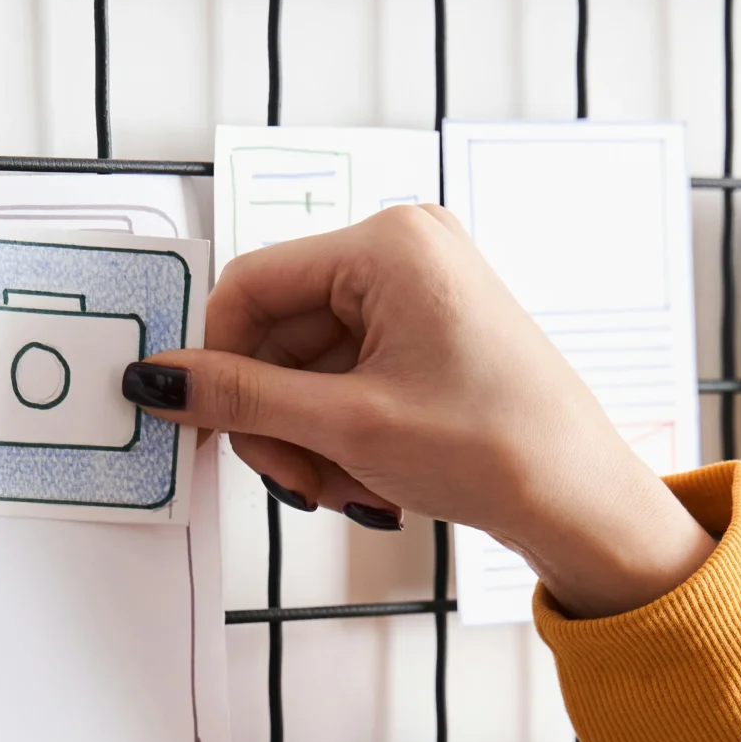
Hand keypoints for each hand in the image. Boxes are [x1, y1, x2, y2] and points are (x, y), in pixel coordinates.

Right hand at [120, 204, 715, 617]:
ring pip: (306, 367)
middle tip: (294, 480)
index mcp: (388, 242)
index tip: (200, 421)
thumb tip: (159, 379)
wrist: (581, 499)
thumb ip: (241, 398)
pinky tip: (364, 480)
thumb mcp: (346, 426)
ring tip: (342, 488)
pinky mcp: (426, 338)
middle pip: (277, 332)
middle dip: (275, 416)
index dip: (217, 360)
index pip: (251, 285)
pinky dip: (339, 435)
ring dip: (306, 438)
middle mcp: (403, 252)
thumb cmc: (497, 448)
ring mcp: (417, 295)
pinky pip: (344, 379)